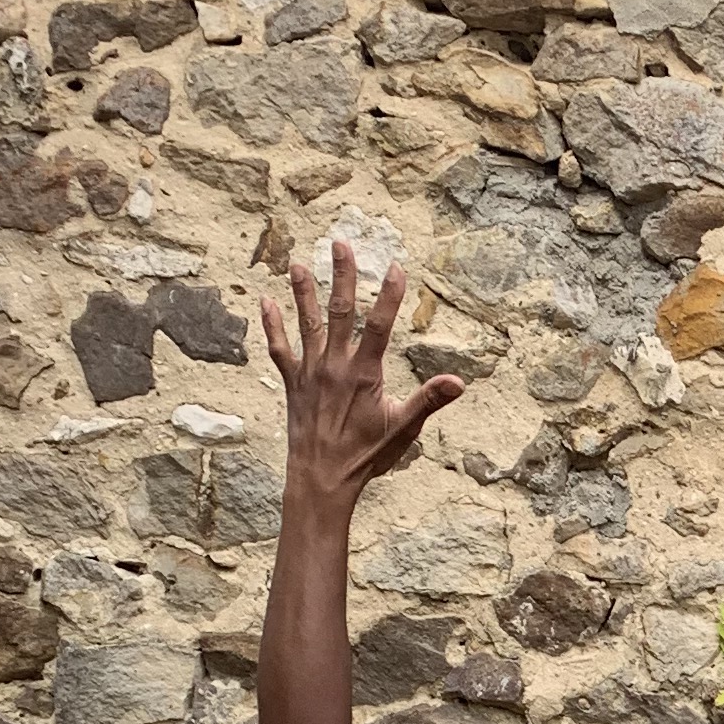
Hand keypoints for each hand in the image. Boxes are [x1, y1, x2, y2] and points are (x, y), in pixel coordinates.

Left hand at [259, 238, 461, 512]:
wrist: (321, 479)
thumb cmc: (365, 455)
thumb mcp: (403, 429)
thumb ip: (429, 401)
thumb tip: (458, 383)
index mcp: (364, 374)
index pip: (378, 325)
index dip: (389, 295)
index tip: (395, 266)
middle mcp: (334, 366)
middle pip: (339, 312)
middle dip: (343, 276)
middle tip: (340, 244)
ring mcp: (311, 372)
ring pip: (306, 324)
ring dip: (303, 292)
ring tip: (298, 264)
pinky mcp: (293, 384)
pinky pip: (280, 349)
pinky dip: (272, 326)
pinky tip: (265, 302)